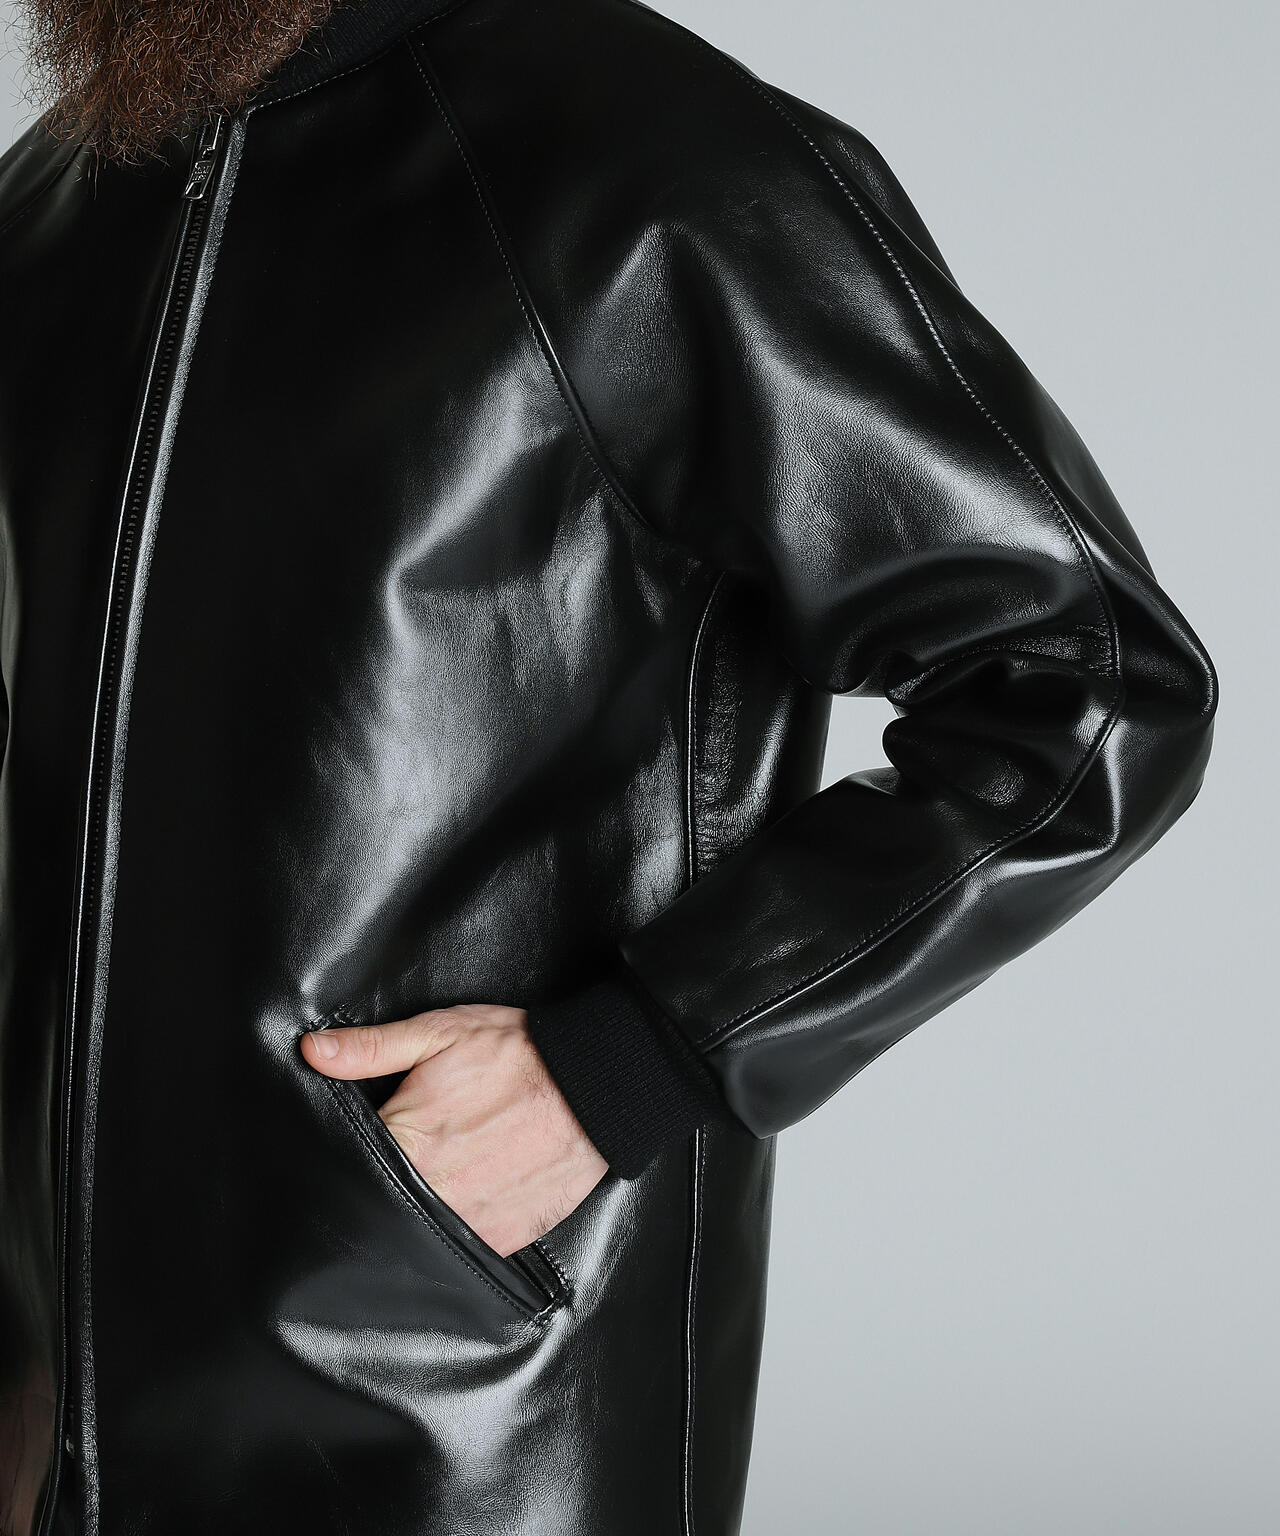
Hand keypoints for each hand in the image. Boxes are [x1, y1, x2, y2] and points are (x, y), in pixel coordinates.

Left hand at [300, 1002, 607, 1256]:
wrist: (599, 1084)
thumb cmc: (519, 1053)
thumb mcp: (441, 1033)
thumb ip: (373, 1048)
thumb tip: (313, 1053)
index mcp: (408, 1139)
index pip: (352, 1163)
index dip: (350, 1154)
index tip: (362, 1143)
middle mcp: (433, 1190)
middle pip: (380, 1204)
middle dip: (382, 1185)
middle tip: (403, 1161)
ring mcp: (468, 1222)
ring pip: (415, 1234)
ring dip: (415, 1215)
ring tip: (438, 1182)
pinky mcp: (501, 1241)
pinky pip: (459, 1251)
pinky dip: (454, 1233)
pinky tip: (462, 1204)